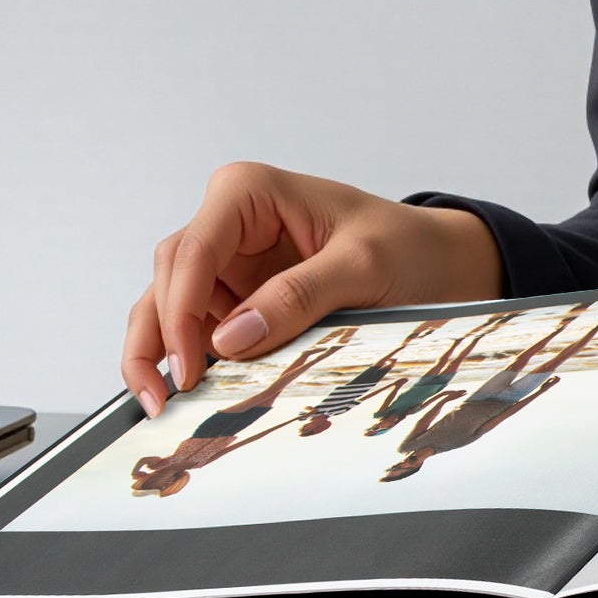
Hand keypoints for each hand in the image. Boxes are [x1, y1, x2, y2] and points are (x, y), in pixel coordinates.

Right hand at [121, 167, 500, 411]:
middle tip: (162, 398)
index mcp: (249, 193)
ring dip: (162, 352)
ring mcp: (232, 263)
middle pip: (168, 276)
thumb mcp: (363, 266)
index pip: (194, 249)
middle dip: (158, 336)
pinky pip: (199, 329)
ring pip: (170, 304)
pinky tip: (192, 395)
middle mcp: (230, 223)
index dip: (179, 309)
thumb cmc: (408, 246)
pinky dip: (190, 359)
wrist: (439, 264)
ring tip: (164, 404)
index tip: (189, 364)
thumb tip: (231, 338)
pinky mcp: (240, 299)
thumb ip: (298, 296)